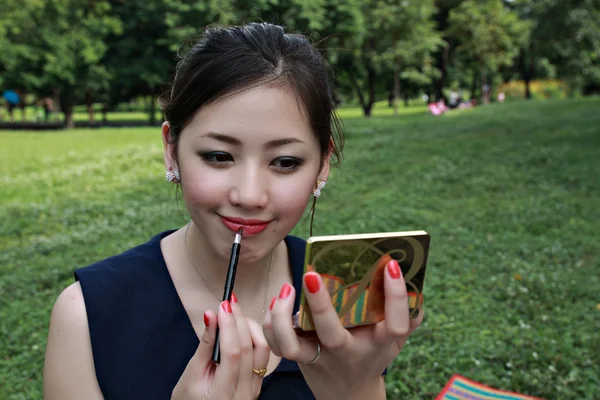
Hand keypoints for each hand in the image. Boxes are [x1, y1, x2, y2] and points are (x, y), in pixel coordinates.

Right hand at [172, 300, 269, 399]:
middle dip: (239, 321)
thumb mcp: (191, 375)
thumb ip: (205, 345)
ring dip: (251, 327)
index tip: (222, 306)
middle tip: (229, 303)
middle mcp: (244, 393)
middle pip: (249, 348)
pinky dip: (255, 338)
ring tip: (236, 315)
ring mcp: (254, 389)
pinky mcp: (258, 384)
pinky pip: (263, 357)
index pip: (233, 353)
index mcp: (223, 393)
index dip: (229, 326)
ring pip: (262, 350)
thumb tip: (210, 315)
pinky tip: (244, 327)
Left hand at [263, 260, 422, 399]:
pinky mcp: (301, 358)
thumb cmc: (373, 353)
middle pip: (333, 335)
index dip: (396, 296)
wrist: (349, 392)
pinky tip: (278, 301)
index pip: (395, 323)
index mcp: (379, 342)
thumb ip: (409, 313)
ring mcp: (322, 357)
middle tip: (312, 275)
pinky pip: (279, 345)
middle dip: (321, 305)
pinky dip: (272, 324)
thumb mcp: (395, 339)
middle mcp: (348, 351)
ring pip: (294, 346)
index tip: (390, 266)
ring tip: (288, 289)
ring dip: (283, 317)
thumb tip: (415, 280)